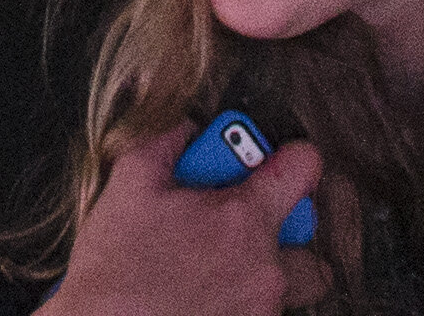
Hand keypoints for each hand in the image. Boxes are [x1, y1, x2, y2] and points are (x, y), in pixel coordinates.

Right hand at [36, 131, 330, 315]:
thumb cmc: (115, 272)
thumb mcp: (128, 185)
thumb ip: (164, 141)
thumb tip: (185, 125)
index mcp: (243, 220)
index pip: (303, 168)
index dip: (290, 157)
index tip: (271, 162)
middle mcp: (265, 269)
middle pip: (308, 238)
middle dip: (282, 225)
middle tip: (238, 221)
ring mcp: (261, 308)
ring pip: (290, 281)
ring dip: (263, 265)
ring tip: (216, 262)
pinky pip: (265, 308)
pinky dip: (243, 296)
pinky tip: (205, 292)